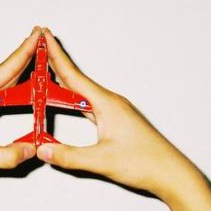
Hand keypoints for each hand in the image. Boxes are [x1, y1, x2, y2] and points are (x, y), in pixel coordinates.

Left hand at [0, 27, 41, 188]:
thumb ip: (6, 155)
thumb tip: (32, 150)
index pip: (7, 68)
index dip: (26, 51)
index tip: (40, 35)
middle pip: (6, 72)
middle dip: (26, 57)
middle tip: (45, 44)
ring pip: (1, 85)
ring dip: (20, 75)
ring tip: (37, 65)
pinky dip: (11, 93)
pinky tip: (18, 95)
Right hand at [36, 28, 197, 200]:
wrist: (171, 174)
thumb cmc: (146, 163)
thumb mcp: (102, 161)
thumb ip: (70, 156)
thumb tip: (43, 149)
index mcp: (107, 104)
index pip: (73, 76)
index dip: (55, 56)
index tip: (43, 37)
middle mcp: (111, 103)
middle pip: (76, 78)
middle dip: (56, 61)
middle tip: (39, 45)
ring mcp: (114, 111)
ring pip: (82, 91)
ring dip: (63, 79)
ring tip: (47, 67)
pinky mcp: (116, 121)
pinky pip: (88, 103)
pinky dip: (72, 96)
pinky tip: (66, 98)